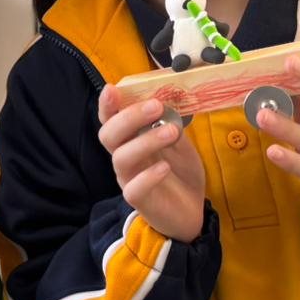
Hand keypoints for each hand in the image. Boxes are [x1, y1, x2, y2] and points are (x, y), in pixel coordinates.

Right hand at [97, 84, 206, 242]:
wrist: (192, 210)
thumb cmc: (180, 172)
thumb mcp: (179, 141)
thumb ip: (171, 121)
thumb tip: (172, 97)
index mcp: (129, 139)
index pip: (110, 118)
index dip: (107, 104)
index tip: (114, 88)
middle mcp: (123, 156)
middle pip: (109, 135)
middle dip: (129, 117)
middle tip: (156, 106)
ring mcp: (129, 178)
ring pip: (121, 158)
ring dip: (145, 141)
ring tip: (171, 132)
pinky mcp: (139, 200)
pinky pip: (134, 189)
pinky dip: (148, 176)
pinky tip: (165, 168)